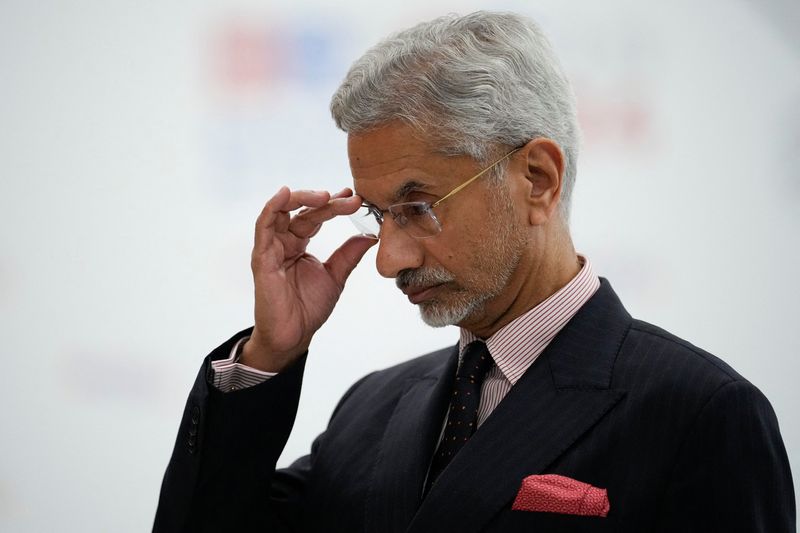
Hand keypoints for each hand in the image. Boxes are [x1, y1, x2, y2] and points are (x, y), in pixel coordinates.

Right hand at [241, 186, 375, 371]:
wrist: (294, 335)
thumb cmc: (308, 308)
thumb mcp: (336, 276)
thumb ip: (349, 254)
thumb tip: (370, 235)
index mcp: (299, 244)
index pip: (316, 217)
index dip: (334, 205)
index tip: (355, 199)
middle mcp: (284, 242)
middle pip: (302, 211)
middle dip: (326, 202)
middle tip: (348, 198)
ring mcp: (271, 248)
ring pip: (281, 212)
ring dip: (302, 199)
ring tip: (324, 196)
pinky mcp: (262, 257)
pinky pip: (263, 227)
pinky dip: (272, 207)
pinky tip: (285, 194)